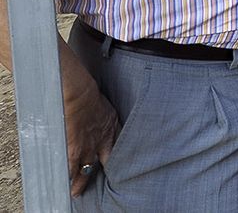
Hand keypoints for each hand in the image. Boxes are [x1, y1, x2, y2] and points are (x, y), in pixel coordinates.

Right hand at [62, 68, 116, 195]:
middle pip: (108, 162)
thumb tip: (105, 118)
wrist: (81, 96)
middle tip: (107, 184)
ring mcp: (89, 148)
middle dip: (107, 174)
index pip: (120, 146)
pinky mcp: (75, 151)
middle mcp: (103, 142)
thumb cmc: (91, 97)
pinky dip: (68, 178)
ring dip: (81, 182)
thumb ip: (106, 118)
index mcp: (112, 129)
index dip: (120, 157)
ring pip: (86, 171)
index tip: (121, 165)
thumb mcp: (106, 108)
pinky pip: (72, 170)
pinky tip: (66, 186)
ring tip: (77, 192)